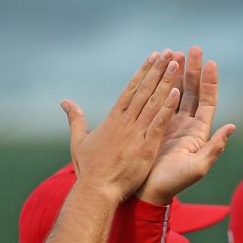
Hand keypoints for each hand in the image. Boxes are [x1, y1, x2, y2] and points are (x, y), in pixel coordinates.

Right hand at [64, 52, 180, 203]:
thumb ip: (75, 119)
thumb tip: (65, 102)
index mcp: (113, 119)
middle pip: (144, 90)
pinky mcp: (145, 146)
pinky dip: (167, 107)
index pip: (131, 89)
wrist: (96, 190)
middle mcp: (126, 122)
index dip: (143, 72)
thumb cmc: (88, 169)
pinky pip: (158, 123)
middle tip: (170, 52)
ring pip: (153, 102)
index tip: (153, 57)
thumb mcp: (78, 141)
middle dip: (158, 70)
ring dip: (166, 82)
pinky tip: (177, 92)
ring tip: (176, 64)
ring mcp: (136, 133)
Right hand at [138, 46, 235, 205]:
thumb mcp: (197, 167)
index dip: (210, 82)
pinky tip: (159, 72)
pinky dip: (161, 85)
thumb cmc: (173, 183)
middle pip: (193, 92)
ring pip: (176, 93)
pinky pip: (160, 101)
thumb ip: (215, 148)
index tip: (211, 62)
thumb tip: (232, 127)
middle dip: (193, 70)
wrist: (147, 192)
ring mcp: (170, 124)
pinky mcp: (155, 125)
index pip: (208, 101)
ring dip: (177, 73)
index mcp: (199, 133)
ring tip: (175, 53)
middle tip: (192, 49)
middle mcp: (187, 126)